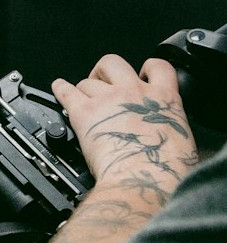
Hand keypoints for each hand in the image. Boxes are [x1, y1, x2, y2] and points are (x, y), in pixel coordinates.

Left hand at [52, 54, 196, 190]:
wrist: (144, 179)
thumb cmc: (165, 169)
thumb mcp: (184, 142)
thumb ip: (172, 128)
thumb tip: (168, 136)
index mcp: (164, 99)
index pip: (158, 67)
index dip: (148, 69)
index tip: (141, 75)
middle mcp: (134, 92)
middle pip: (113, 63)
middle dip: (105, 72)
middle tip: (103, 85)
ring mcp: (107, 99)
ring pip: (88, 81)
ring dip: (84, 90)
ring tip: (82, 99)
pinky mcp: (85, 113)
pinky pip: (66, 92)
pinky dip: (60, 89)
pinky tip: (59, 88)